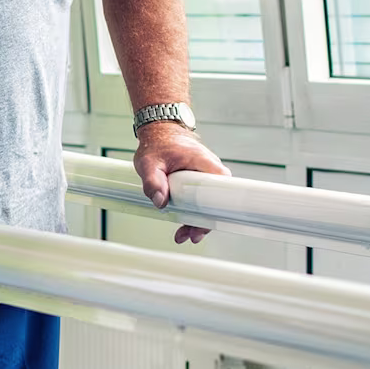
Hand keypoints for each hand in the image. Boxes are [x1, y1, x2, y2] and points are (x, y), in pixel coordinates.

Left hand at [133, 122, 229, 243]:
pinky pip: (201, 200)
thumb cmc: (158, 144)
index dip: (214, 211)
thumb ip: (152, 181)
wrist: (159, 132)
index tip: (204, 224)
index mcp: (205, 164)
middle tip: (190, 236)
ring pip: (208, 204)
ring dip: (197, 220)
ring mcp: (206, 177)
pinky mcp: (199, 182)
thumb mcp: (149, 162)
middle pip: (216, 202)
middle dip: (204, 222)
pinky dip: (193, 212)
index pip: (220, 191)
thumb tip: (160, 202)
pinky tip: (182, 225)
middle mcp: (211, 171)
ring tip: (183, 236)